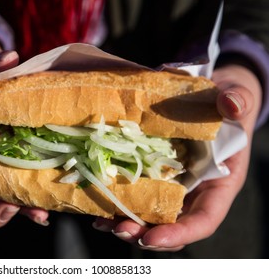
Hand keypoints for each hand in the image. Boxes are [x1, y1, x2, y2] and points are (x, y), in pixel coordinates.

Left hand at [93, 63, 261, 250]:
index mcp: (218, 183)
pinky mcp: (152, 173)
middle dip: (144, 233)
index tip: (152, 238)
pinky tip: (98, 204)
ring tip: (102, 223)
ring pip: (150, 214)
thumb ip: (238, 101)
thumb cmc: (226, 104)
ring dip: (125, 222)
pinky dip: (118, 202)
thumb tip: (231, 104)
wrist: (209, 100)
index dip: (180, 233)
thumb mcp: (237, 98)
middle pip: (170, 224)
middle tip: (118, 229)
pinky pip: (136, 193)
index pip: (204, 219)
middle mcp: (193, 191)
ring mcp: (171, 184)